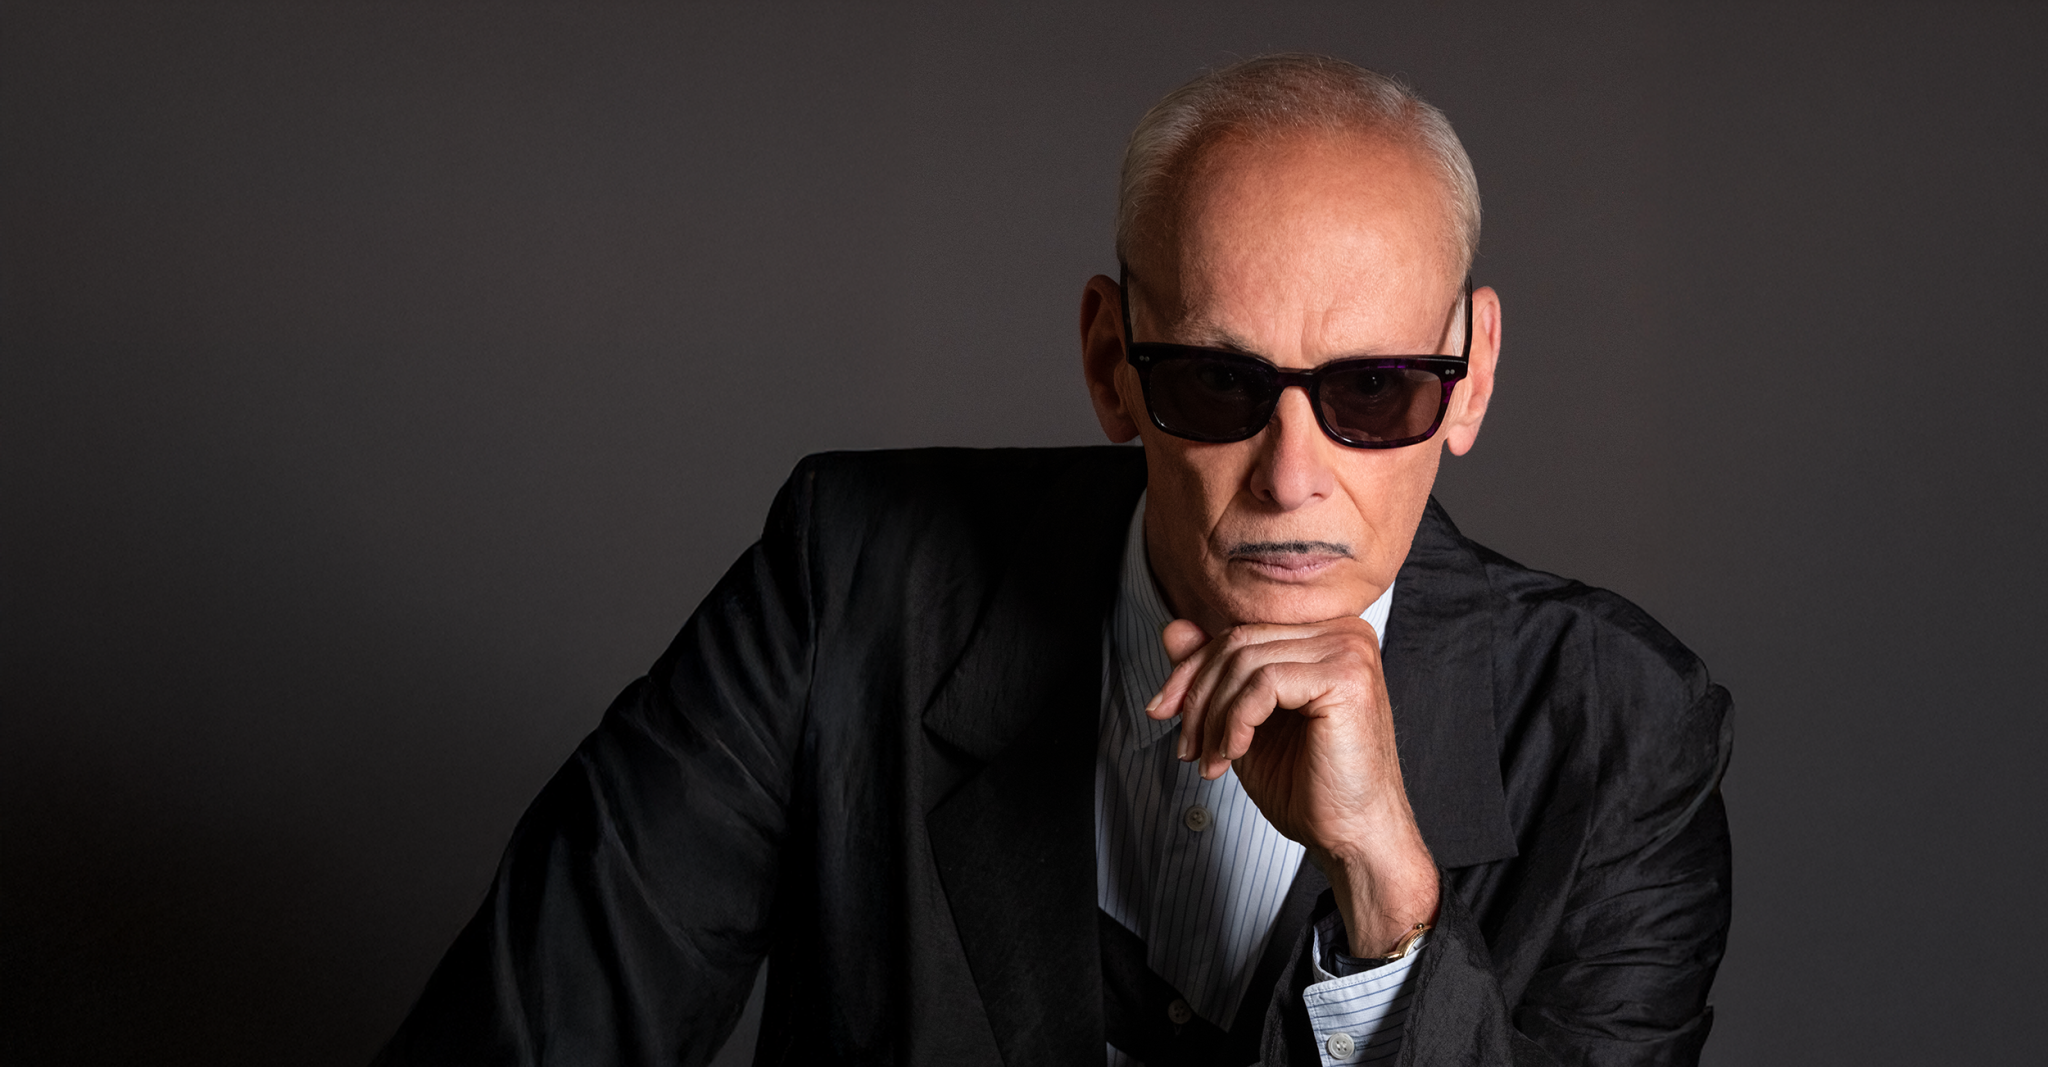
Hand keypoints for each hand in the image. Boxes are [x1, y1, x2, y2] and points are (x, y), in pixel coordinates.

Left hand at [1148, 616, 1439, 955]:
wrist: (1353, 837)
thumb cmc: (1308, 786)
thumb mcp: (1242, 722)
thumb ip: (1214, 673)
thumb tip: (1173, 629)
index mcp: (1323, 636)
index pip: (1239, 634)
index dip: (1191, 671)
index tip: (1161, 711)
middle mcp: (1342, 632)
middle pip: (1238, 644)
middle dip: (1197, 697)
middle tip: (1185, 747)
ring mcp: (1348, 650)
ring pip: (1245, 663)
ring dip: (1213, 717)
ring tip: (1210, 761)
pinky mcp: (1346, 677)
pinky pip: (1263, 684)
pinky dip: (1236, 722)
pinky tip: (1234, 755)